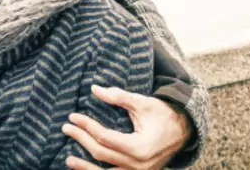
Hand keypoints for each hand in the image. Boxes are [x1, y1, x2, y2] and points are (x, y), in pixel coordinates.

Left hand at [62, 85, 191, 169]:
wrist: (182, 131)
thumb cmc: (162, 114)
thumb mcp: (142, 103)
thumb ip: (118, 96)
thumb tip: (95, 89)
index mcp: (140, 147)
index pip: (105, 137)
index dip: (87, 126)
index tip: (73, 117)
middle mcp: (139, 165)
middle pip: (102, 153)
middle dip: (82, 139)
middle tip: (66, 128)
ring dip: (85, 167)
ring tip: (68, 159)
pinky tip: (85, 169)